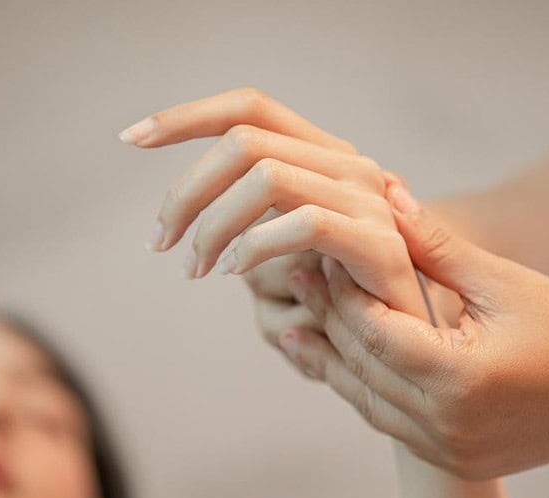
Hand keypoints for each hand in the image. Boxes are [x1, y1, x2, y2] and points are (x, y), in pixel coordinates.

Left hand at [120, 87, 434, 352]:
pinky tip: (235, 271)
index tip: (130, 138)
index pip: (249, 108)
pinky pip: (303, 224)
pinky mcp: (379, 240)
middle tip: (160, 243)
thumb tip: (188, 214)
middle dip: (184, 191)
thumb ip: (247, 223)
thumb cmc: (343, 300)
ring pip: (264, 176)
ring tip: (195, 269)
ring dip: (212, 225)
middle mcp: (346, 164)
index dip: (186, 116)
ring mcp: (366, 198)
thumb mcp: (283, 254)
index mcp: (321, 157)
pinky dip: (256, 245)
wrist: (418, 338)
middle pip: (242, 142)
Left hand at [280, 185, 548, 478]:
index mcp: (459, 376)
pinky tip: (340, 364)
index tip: (318, 257)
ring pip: (364, 401)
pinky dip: (361, 391)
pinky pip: (387, 424)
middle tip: (297, 279)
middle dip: (327, 320)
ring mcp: (445, 449)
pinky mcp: (449, 461)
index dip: (340, 293)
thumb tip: (388, 197)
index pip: (373, 330)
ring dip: (331, 361)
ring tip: (294, 328)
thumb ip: (439, 247)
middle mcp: (445, 423)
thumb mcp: (505, 283)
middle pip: (362, 365)